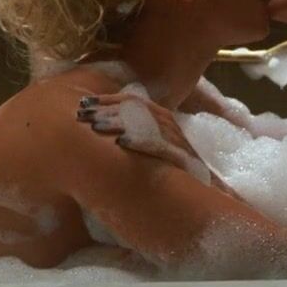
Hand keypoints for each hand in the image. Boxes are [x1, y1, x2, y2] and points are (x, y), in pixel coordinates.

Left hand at [76, 92, 212, 184]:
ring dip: (117, 121)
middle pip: (133, 108)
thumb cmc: (173, 168)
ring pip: (142, 122)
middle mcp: (167, 122)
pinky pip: (157, 144)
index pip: (131, 100)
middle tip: (80, 114)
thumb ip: (134, 135)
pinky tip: (121, 142)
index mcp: (160, 117)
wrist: (205, 187)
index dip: (106, 99)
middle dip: (104, 109)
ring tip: (94, 126)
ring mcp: (174, 138)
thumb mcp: (152, 146)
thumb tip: (104, 133)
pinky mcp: (180, 156)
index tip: (82, 103)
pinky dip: (139, 140)